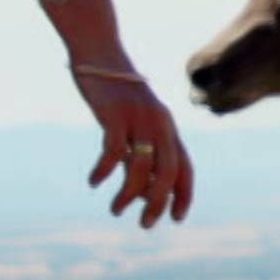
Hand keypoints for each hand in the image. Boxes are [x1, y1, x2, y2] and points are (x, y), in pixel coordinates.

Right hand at [76, 67, 195, 228]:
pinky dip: (104, 171)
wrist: (100, 54)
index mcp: (169, 128)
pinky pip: (113, 151)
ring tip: (115, 209)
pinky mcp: (115, 114)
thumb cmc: (117, 95)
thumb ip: (143, 152)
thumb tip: (143, 192)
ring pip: (140, 167)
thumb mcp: (136, 123)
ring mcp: (138, 118)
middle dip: (158, 203)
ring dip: (129, 194)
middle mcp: (160, 124)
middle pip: (167, 172)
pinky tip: (94, 182)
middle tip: (144, 225)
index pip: (185, 168)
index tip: (177, 218)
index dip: (184, 195)